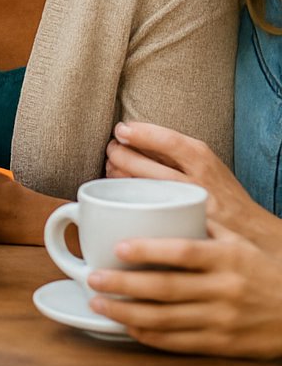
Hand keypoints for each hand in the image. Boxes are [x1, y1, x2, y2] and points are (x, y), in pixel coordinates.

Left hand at [87, 221, 281, 358]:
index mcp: (228, 258)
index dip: (148, 250)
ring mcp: (223, 319)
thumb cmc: (266, 270)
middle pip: (166, 287)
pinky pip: (180, 342)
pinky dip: (150, 336)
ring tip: (98, 302)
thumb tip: (164, 204)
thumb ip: (204, 224)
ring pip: (166, 318)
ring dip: (126, 312)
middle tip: (92, 277)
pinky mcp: (223, 344)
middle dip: (123, 284)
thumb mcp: (241, 241)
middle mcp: (224, 289)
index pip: (183, 252)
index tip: (117, 246)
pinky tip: (127, 326)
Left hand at [105, 121, 280, 245]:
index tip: (121, 130)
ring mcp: (188, 208)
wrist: (255, 235)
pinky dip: (126, 200)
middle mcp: (197, 182)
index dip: (141, 133)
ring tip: (112, 169)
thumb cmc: (225, 197)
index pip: (169, 141)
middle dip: (120, 154)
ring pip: (141, 187)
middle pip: (147, 164)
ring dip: (117, 175)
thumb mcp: (210, 167)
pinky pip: (145, 211)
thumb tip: (132, 134)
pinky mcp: (182, 228)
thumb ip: (179, 154)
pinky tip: (119, 195)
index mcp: (204, 161)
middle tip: (112, 150)